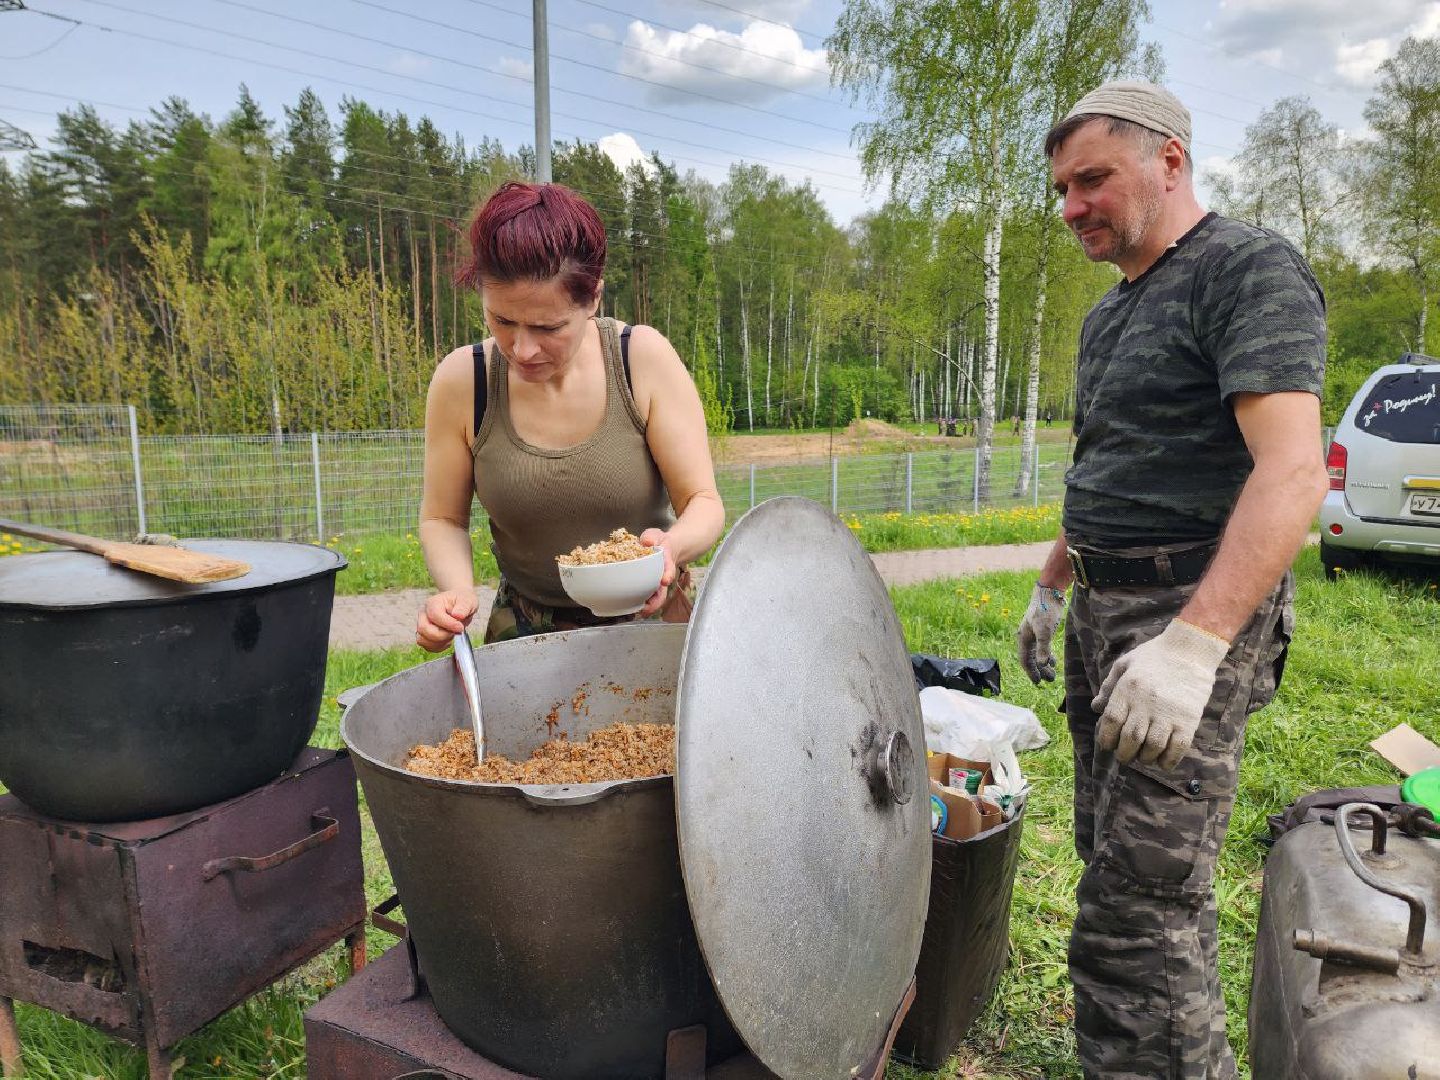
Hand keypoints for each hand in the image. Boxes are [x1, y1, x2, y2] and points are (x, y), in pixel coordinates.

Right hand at [416, 589, 477, 651]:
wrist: (460, 606)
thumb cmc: (462, 602)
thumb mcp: (468, 601)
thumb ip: (464, 607)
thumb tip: (457, 615)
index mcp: (433, 603)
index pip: (434, 615)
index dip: (448, 624)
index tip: (460, 627)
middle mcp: (424, 614)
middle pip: (424, 629)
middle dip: (442, 635)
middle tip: (455, 632)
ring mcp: (422, 625)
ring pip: (423, 640)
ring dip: (440, 642)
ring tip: (452, 635)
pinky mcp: (424, 635)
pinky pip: (427, 646)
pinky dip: (438, 647)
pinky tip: (448, 640)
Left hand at [636, 527, 676, 617]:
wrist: (666, 548)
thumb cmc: (659, 542)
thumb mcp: (655, 535)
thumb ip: (651, 537)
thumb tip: (647, 542)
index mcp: (666, 561)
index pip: (669, 568)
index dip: (667, 574)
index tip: (665, 580)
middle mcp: (663, 575)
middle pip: (663, 591)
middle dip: (656, 601)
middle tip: (647, 608)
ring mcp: (657, 584)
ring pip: (656, 598)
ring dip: (649, 607)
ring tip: (639, 612)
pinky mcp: (651, 588)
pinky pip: (648, 598)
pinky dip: (642, 604)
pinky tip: (634, 609)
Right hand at [1016, 583, 1066, 683]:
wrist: (1049, 593)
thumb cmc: (1046, 611)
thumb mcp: (1045, 631)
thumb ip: (1043, 648)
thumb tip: (1042, 665)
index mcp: (1023, 638)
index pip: (1025, 660)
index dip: (1031, 672)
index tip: (1038, 682)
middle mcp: (1026, 637)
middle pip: (1030, 658)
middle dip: (1039, 670)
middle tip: (1050, 680)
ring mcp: (1033, 633)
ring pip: (1036, 653)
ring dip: (1043, 664)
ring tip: (1053, 673)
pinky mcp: (1041, 629)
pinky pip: (1041, 647)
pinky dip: (1046, 655)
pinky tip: (1053, 660)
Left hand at [1095, 619, 1229, 769]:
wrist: (1190, 650)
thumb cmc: (1154, 655)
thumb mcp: (1124, 664)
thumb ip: (1108, 686)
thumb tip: (1095, 708)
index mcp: (1128, 689)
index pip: (1111, 722)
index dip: (1106, 738)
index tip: (1107, 744)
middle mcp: (1146, 703)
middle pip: (1130, 739)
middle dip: (1124, 754)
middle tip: (1125, 756)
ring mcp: (1169, 713)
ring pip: (1152, 747)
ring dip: (1145, 759)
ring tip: (1143, 757)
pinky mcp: (1188, 720)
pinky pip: (1178, 748)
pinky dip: (1168, 760)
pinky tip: (1163, 761)